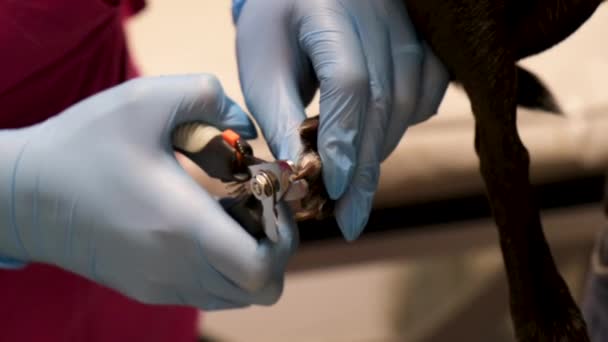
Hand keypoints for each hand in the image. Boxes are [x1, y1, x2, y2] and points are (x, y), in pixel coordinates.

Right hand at [0, 74, 297, 309]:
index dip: (283, 236)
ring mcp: (162, 285)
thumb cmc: (83, 145)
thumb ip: (211, 96)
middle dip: (275, 246)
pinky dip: (224, 266)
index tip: (267, 196)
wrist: (23, 195)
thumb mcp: (146, 98)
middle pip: (261, 288)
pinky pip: (208, 291)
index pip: (262, 269)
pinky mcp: (148, 289)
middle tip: (257, 203)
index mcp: (182, 227)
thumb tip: (247, 129)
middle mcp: (177, 268)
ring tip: (232, 213)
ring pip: (237, 294)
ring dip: (251, 257)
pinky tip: (204, 225)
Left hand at [235, 0, 449, 239]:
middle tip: (349, 218)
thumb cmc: (274, 28)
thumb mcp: (262, 68)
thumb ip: (279, 117)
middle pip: (383, 100)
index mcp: (328, 11)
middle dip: (364, 166)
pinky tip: (381, 142)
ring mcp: (406, 22)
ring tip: (355, 188)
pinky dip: (408, 122)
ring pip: (409, 99)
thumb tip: (296, 175)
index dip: (343, 140)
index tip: (332, 189)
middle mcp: (377, 12)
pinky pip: (429, 87)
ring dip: (383, 149)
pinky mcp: (420, 36)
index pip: (348, 83)